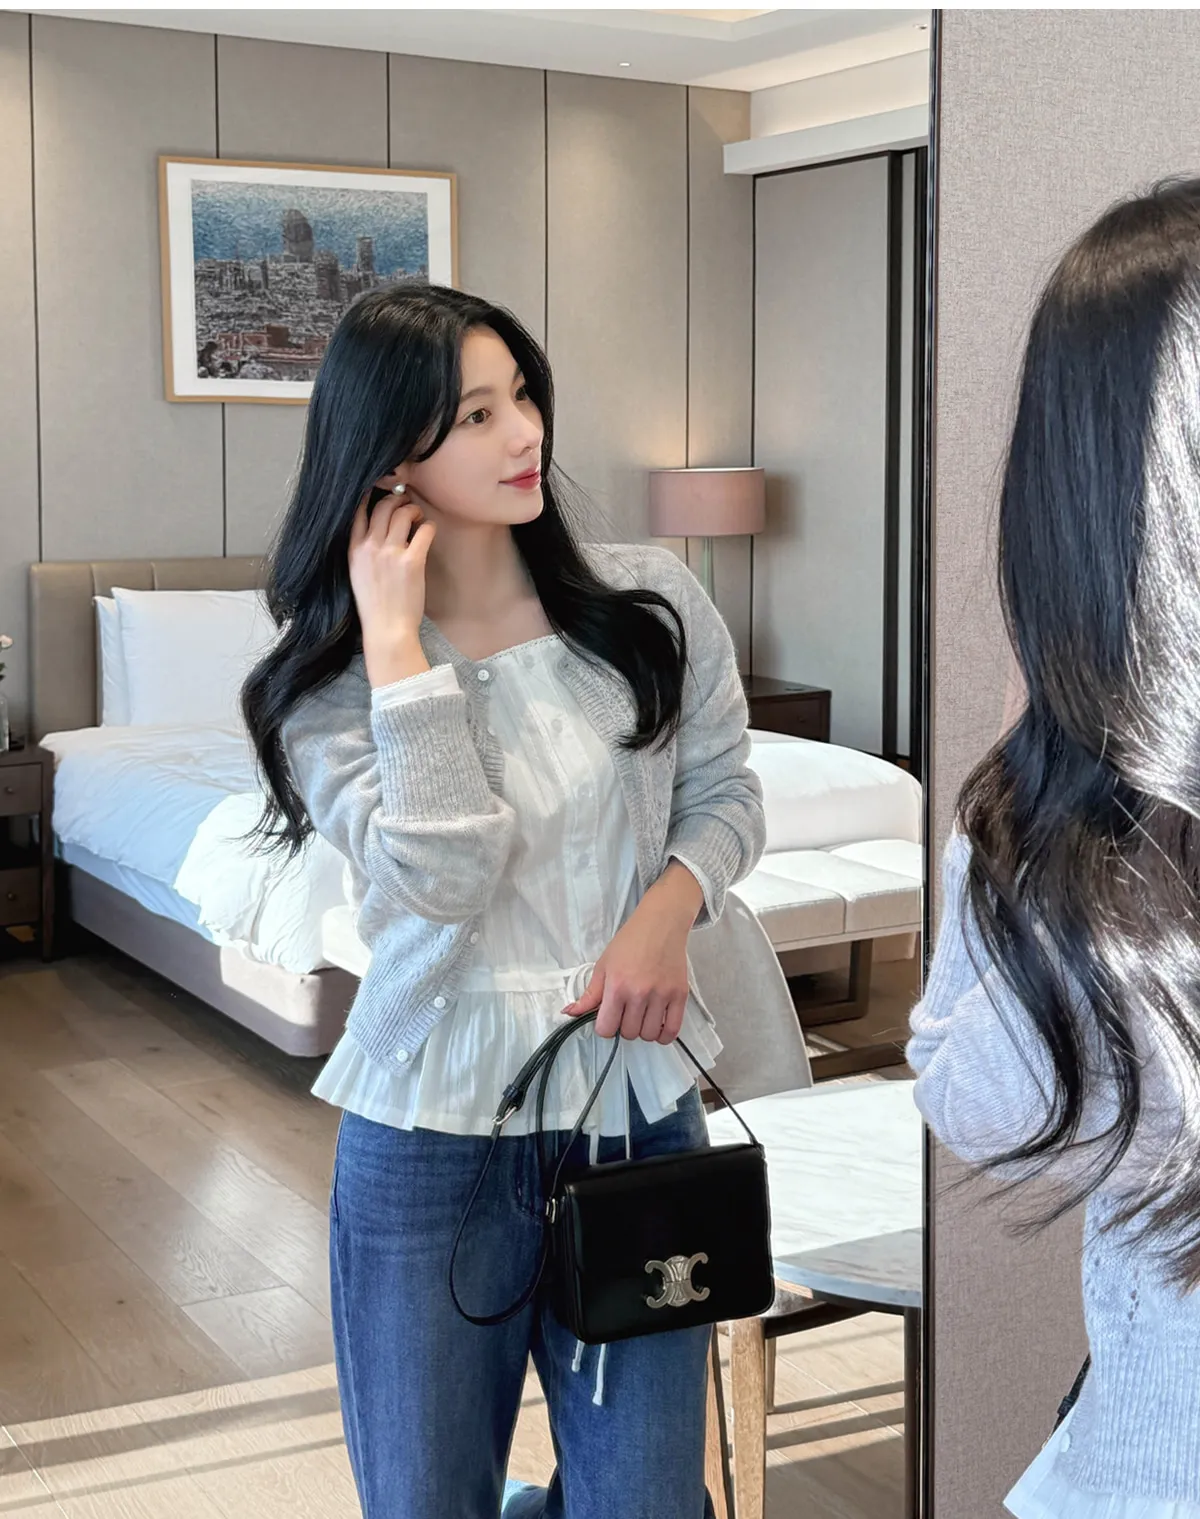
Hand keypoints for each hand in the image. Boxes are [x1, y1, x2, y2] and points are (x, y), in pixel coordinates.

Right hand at [349, 483, 435, 684]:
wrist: (386, 630)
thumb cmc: (375, 606)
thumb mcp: (357, 575)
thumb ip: (363, 552)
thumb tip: (376, 532)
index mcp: (354, 550)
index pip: (357, 511)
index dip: (369, 495)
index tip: (379, 489)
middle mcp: (370, 547)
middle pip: (383, 506)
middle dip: (397, 499)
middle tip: (406, 504)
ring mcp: (391, 553)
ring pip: (403, 512)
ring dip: (413, 510)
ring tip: (418, 518)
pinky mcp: (412, 561)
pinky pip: (424, 530)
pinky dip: (429, 526)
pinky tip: (428, 531)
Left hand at [564, 863, 703, 1042]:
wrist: (661, 924)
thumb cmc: (629, 942)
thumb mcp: (603, 965)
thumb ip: (589, 994)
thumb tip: (569, 1013)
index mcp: (616, 986)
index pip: (606, 1029)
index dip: (605, 1026)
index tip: (608, 1016)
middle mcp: (639, 994)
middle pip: (628, 1033)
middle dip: (623, 1027)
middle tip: (626, 1012)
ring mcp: (662, 996)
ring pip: (649, 1034)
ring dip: (643, 1030)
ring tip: (642, 1015)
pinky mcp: (680, 995)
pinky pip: (672, 1030)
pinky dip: (664, 1035)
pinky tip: (658, 1024)